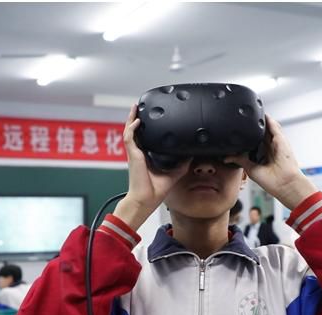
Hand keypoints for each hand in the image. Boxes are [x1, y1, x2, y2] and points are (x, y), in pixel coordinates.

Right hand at [113, 104, 191, 230]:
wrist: (146, 200)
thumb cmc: (154, 191)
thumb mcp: (174, 173)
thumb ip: (182, 163)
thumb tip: (191, 154)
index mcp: (145, 157)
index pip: (144, 138)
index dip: (145, 128)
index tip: (150, 119)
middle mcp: (138, 154)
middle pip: (134, 132)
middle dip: (135, 118)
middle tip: (140, 107)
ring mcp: (134, 154)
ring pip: (129, 131)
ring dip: (131, 118)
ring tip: (135, 107)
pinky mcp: (133, 156)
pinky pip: (130, 138)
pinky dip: (132, 128)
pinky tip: (137, 120)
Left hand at [224, 115, 317, 209]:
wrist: (283, 183)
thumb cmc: (271, 180)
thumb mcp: (250, 168)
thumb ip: (240, 160)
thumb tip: (227, 157)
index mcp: (264, 154)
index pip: (254, 141)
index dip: (248, 135)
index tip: (238, 130)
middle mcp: (271, 147)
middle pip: (261, 132)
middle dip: (254, 126)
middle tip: (243, 119)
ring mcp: (276, 143)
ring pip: (268, 127)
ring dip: (261, 121)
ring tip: (252, 113)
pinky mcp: (281, 139)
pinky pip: (274, 126)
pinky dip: (268, 120)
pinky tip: (262, 114)